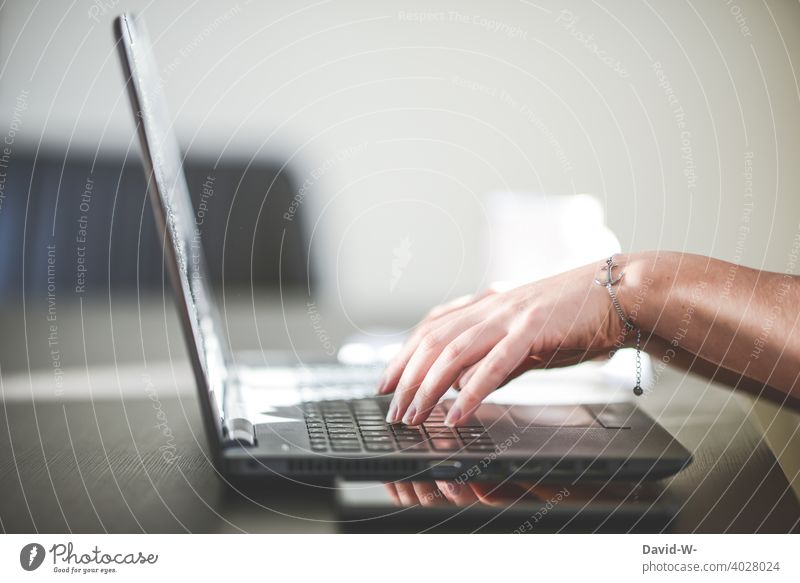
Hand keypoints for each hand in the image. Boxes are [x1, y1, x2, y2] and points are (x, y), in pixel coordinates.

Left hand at [378, 260, 625, 425]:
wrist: (618, 294)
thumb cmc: (575, 318)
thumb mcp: (524, 339)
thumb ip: (493, 360)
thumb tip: (463, 387)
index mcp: (487, 305)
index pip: (431, 328)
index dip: (403, 355)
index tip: (386, 381)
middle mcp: (491, 307)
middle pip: (433, 341)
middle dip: (406, 377)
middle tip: (393, 409)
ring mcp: (510, 317)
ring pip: (453, 352)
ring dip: (428, 388)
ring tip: (413, 415)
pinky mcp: (532, 331)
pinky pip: (494, 365)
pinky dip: (471, 392)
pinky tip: (457, 414)